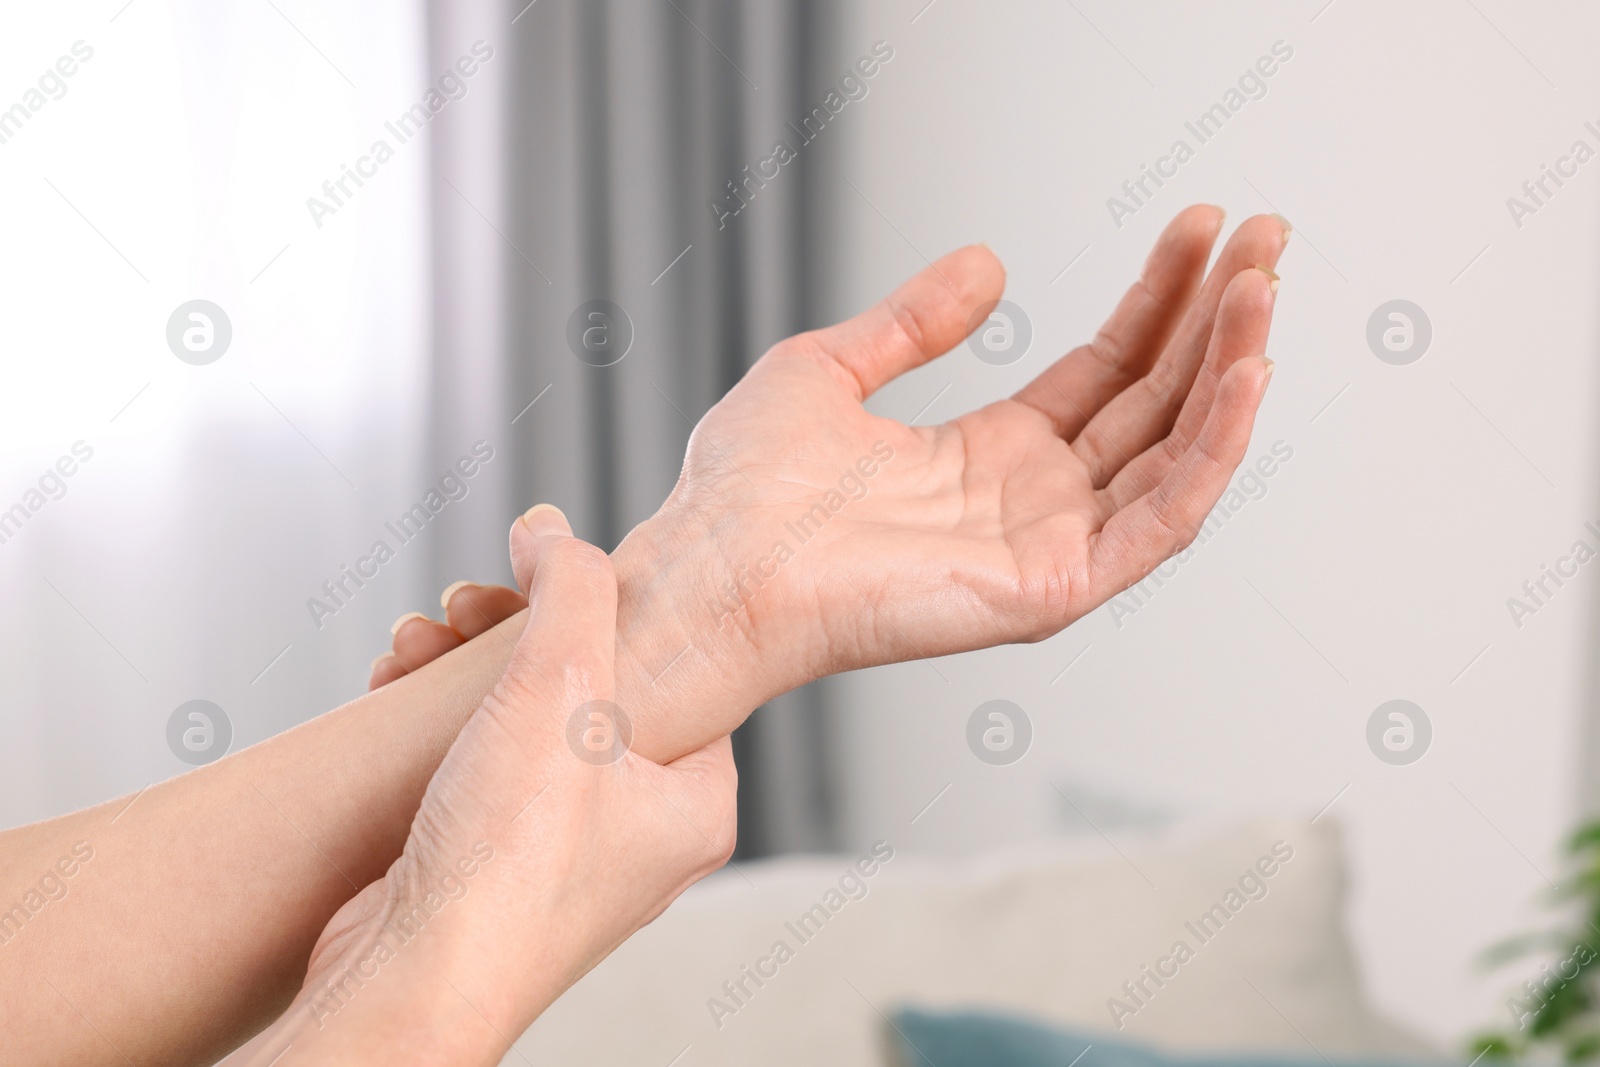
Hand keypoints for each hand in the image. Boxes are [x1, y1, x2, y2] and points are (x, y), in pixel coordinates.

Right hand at [259, 508, 735, 1064]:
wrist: (407, 982)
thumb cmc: (503, 871)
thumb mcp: (560, 691)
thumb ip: (571, 591)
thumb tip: (553, 530)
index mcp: (695, 803)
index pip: (675, 668)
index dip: (607, 610)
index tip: (543, 581)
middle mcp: (640, 836)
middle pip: (589, 686)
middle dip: (514, 634)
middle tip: (467, 609)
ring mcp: (569, 855)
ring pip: (526, 720)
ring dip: (465, 668)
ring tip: (416, 644)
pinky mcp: (498, 865)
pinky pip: (481, 762)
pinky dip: (440, 720)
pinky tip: (399, 687)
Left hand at [617, 207, 1285, 750]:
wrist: (714, 566)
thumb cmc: (744, 492)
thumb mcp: (829, 369)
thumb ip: (914, 321)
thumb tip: (987, 264)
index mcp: (988, 455)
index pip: (1105, 371)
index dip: (1158, 300)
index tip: (1199, 229)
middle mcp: (1032, 501)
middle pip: (1154, 402)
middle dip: (1216, 318)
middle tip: (1266, 237)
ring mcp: (1049, 547)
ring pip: (1173, 453)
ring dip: (1229, 368)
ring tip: (1265, 286)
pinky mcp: (1054, 588)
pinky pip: (1161, 520)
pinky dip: (1212, 450)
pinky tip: (1243, 374)